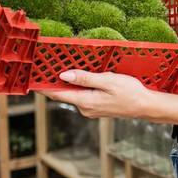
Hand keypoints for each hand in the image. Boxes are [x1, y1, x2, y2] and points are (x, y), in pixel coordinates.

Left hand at [40, 70, 157, 119]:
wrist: (146, 106)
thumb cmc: (130, 92)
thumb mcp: (108, 81)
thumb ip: (85, 78)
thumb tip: (63, 75)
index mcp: (85, 102)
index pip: (56, 94)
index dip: (42, 86)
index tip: (30, 79)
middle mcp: (85, 108)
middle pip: (63, 93)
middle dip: (53, 82)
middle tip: (43, 68)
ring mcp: (91, 109)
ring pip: (73, 94)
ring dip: (67, 83)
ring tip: (60, 69)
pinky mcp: (97, 107)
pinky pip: (82, 96)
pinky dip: (78, 87)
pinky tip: (79, 78)